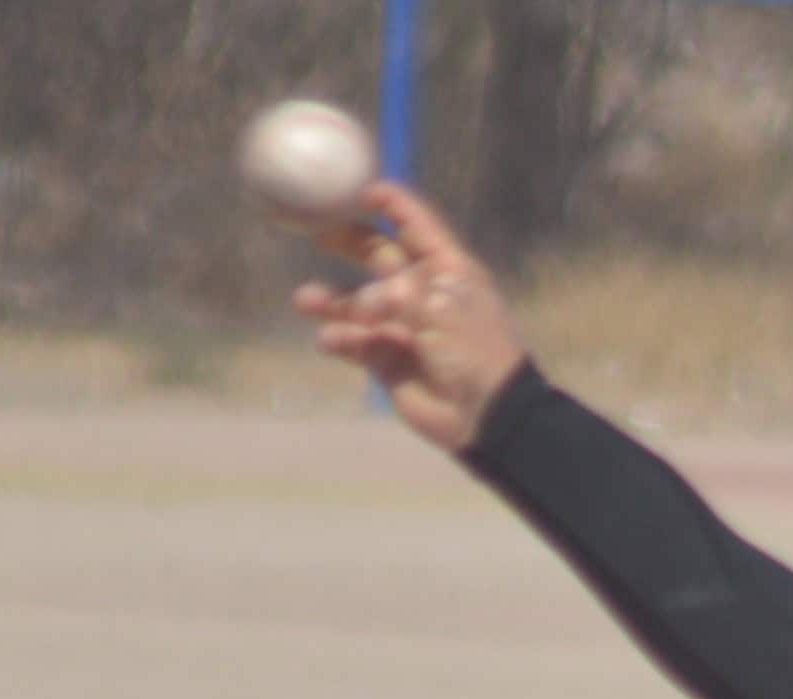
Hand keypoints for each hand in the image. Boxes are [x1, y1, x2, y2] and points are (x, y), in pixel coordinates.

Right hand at [295, 184, 528, 452]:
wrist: (487, 415)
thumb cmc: (475, 352)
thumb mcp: (442, 310)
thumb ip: (401, 293)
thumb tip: (365, 298)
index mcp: (448, 270)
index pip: (418, 226)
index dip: (392, 204)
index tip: (361, 189)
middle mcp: (424, 292)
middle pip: (380, 257)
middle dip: (349, 242)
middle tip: (316, 231)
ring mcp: (404, 326)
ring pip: (358, 304)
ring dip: (332, 301)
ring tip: (306, 300)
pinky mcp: (388, 359)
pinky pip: (356, 343)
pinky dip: (341, 339)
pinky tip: (330, 340)